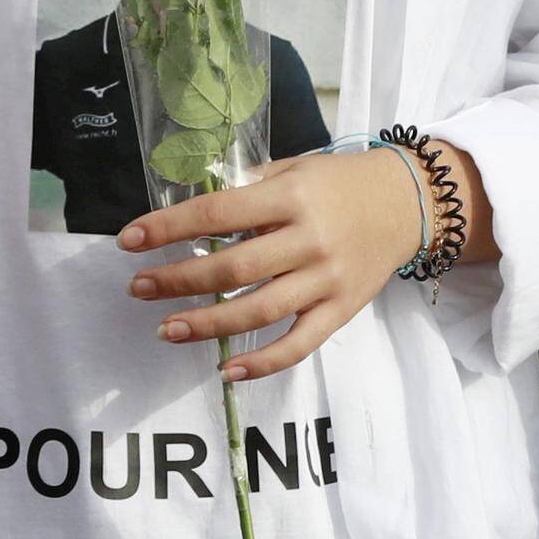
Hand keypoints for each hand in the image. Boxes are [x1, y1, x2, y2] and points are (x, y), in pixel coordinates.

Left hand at [121, 145, 452, 384]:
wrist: (409, 202)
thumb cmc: (339, 182)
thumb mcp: (294, 168)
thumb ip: (248, 188)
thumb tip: (190, 209)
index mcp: (292, 196)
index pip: (218, 212)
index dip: (169, 227)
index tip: (129, 239)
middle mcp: (309, 239)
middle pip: (234, 267)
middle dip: (178, 280)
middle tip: (139, 288)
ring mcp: (327, 280)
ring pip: (259, 311)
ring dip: (207, 324)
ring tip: (166, 329)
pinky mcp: (341, 310)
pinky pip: (300, 345)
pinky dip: (264, 362)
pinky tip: (228, 371)